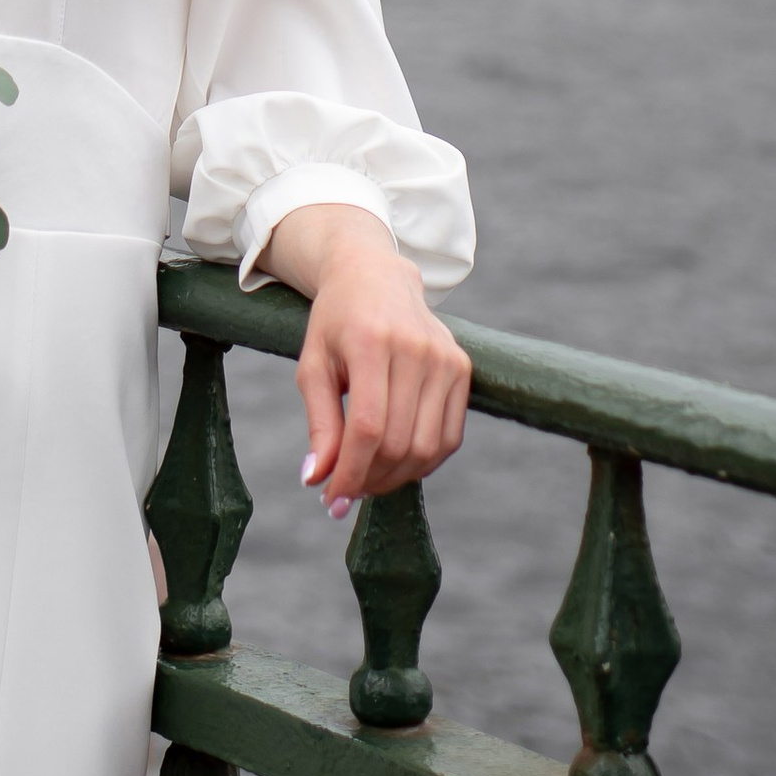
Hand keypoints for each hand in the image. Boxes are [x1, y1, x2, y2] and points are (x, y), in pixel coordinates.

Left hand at [256, 204, 471, 518]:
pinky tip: (397, 464)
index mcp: (371, 341)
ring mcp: (446, 358)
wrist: (375, 276)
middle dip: (369, 480)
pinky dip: (424, 463)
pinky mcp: (462, 368)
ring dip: (395, 478)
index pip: (367, 427)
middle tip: (345, 493)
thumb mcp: (313, 366)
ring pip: (426, 448)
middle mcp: (416, 349)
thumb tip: (317, 479)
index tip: (331, 499)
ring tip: (367, 479)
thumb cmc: (335, 324)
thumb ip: (319, 423)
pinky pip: (449, 437)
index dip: (350, 472)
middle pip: (398, 442)